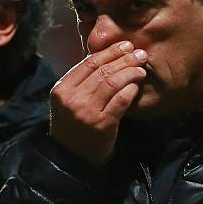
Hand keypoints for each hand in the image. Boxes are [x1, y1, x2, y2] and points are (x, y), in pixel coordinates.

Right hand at [49, 41, 146, 162]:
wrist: (72, 157)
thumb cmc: (73, 125)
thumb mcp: (68, 101)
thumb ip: (82, 81)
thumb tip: (109, 56)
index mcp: (62, 89)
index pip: (88, 63)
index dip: (110, 52)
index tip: (126, 46)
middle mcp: (72, 98)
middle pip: (102, 71)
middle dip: (124, 59)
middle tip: (140, 54)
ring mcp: (87, 112)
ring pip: (112, 83)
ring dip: (130, 73)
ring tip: (141, 70)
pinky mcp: (102, 124)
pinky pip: (120, 101)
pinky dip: (130, 90)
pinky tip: (136, 86)